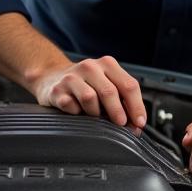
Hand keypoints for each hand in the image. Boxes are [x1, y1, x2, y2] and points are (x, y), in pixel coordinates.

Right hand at [31, 55, 146, 131]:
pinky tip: (77, 112)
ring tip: (94, 115)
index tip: (139, 122)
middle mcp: (90, 67)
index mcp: (108, 64)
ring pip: (90, 98)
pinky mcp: (57, 90)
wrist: (52, 77)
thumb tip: (136, 126)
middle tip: (121, 125)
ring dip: (95, 113)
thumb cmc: (86, 84)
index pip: (129, 85)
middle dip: (118, 112)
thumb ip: (123, 101)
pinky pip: (70, 106)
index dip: (136, 106)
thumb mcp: (106, 85)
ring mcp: (72, 77)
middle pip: (110, 91)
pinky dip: (76, 113)